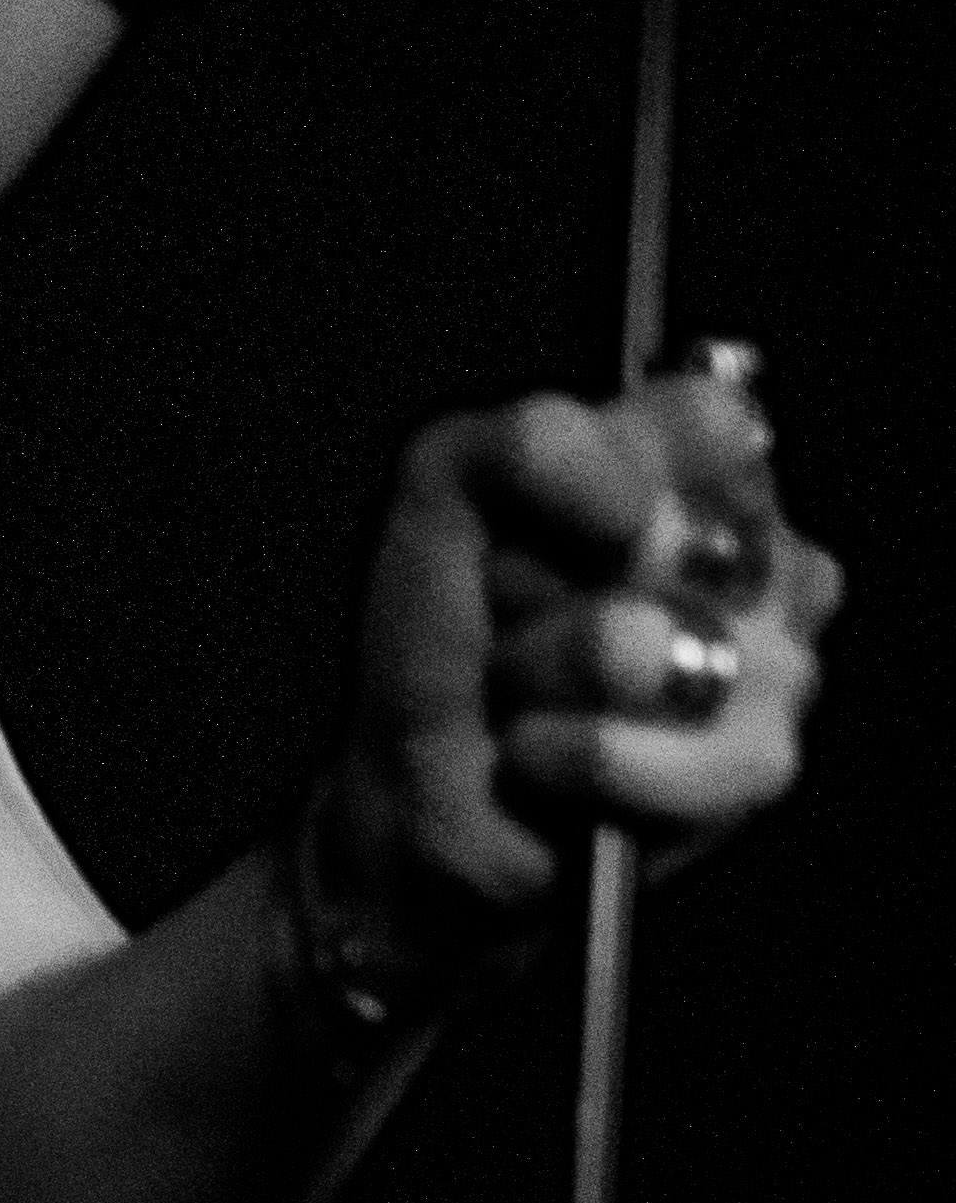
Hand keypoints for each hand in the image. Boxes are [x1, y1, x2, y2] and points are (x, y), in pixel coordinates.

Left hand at [316, 356, 839, 978]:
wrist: (419, 783)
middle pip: (654, 537)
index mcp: (720, 474)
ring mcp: (783, 666)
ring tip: (528, 692)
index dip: (595, 469)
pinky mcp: (754, 768)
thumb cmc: (452, 629)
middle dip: (540, 582)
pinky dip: (553, 753)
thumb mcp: (452, 488)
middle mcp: (776, 562)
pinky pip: (626, 747)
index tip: (539, 519)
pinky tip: (539, 755)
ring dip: (538, 673)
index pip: (705, 419)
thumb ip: (532, 446)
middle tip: (519, 616)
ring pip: (635, 644)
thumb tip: (630, 512)